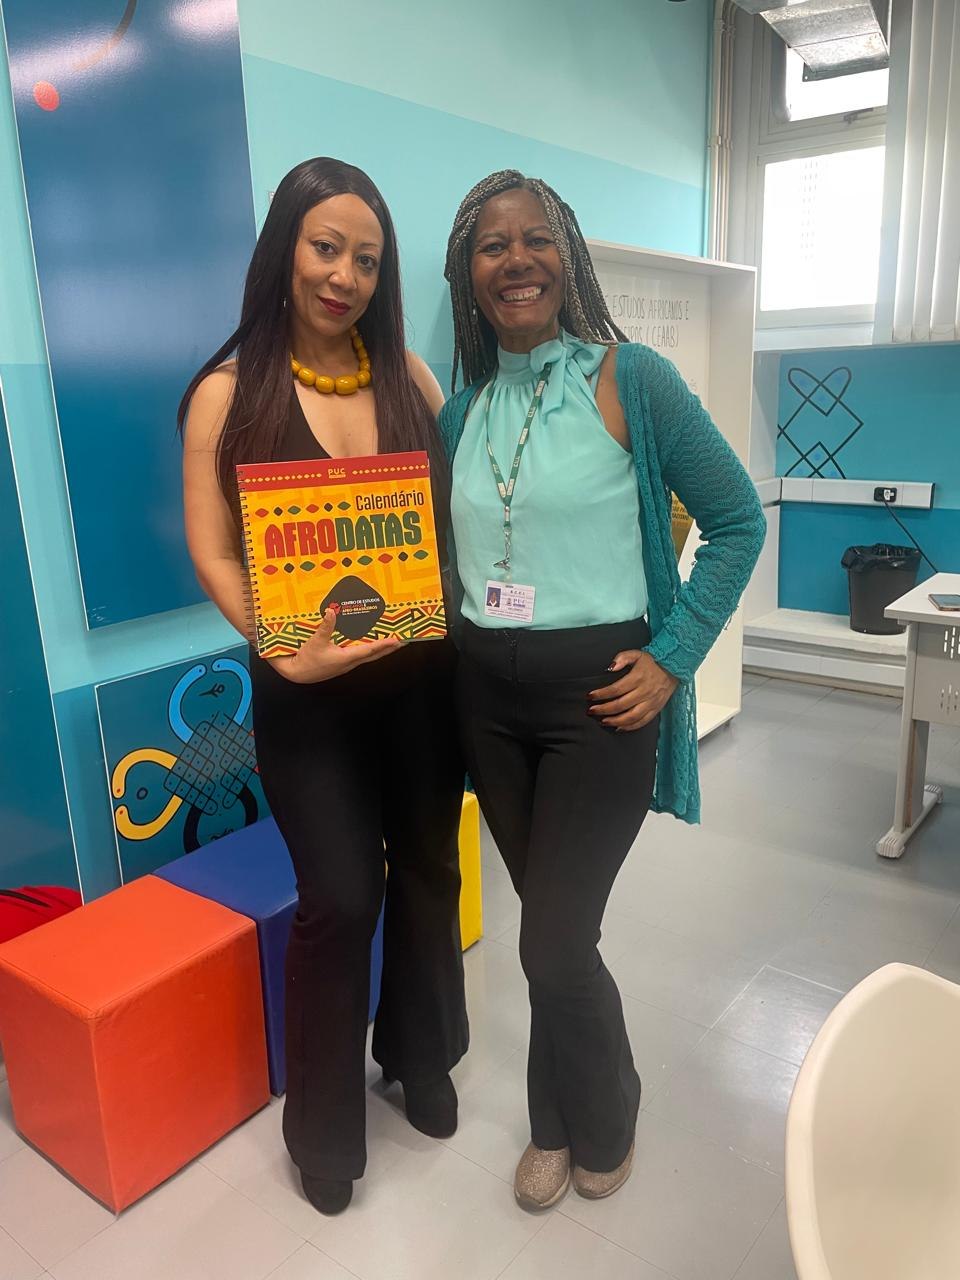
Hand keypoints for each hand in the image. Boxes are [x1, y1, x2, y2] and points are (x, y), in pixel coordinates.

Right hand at [269, 608, 403, 683]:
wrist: (297, 674)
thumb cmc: (306, 660)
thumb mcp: (315, 641)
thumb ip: (325, 627)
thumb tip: (331, 612)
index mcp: (346, 657)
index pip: (370, 650)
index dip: (384, 644)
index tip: (398, 640)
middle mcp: (350, 662)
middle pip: (375, 655)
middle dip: (390, 648)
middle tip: (404, 641)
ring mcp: (347, 663)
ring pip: (369, 656)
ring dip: (382, 649)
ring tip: (393, 642)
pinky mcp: (343, 663)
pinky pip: (361, 655)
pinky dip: (370, 650)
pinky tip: (371, 644)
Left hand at [588, 650, 678, 730]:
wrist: (673, 668)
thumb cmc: (652, 661)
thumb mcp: (636, 654)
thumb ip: (622, 658)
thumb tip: (610, 668)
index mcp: (638, 677)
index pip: (615, 689)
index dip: (601, 694)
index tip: (590, 696)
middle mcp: (645, 691)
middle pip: (621, 705)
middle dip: (603, 710)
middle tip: (591, 711)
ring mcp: (651, 702)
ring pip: (631, 717)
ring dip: (615, 721)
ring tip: (602, 721)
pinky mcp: (656, 709)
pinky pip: (642, 722)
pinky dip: (630, 727)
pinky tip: (618, 728)